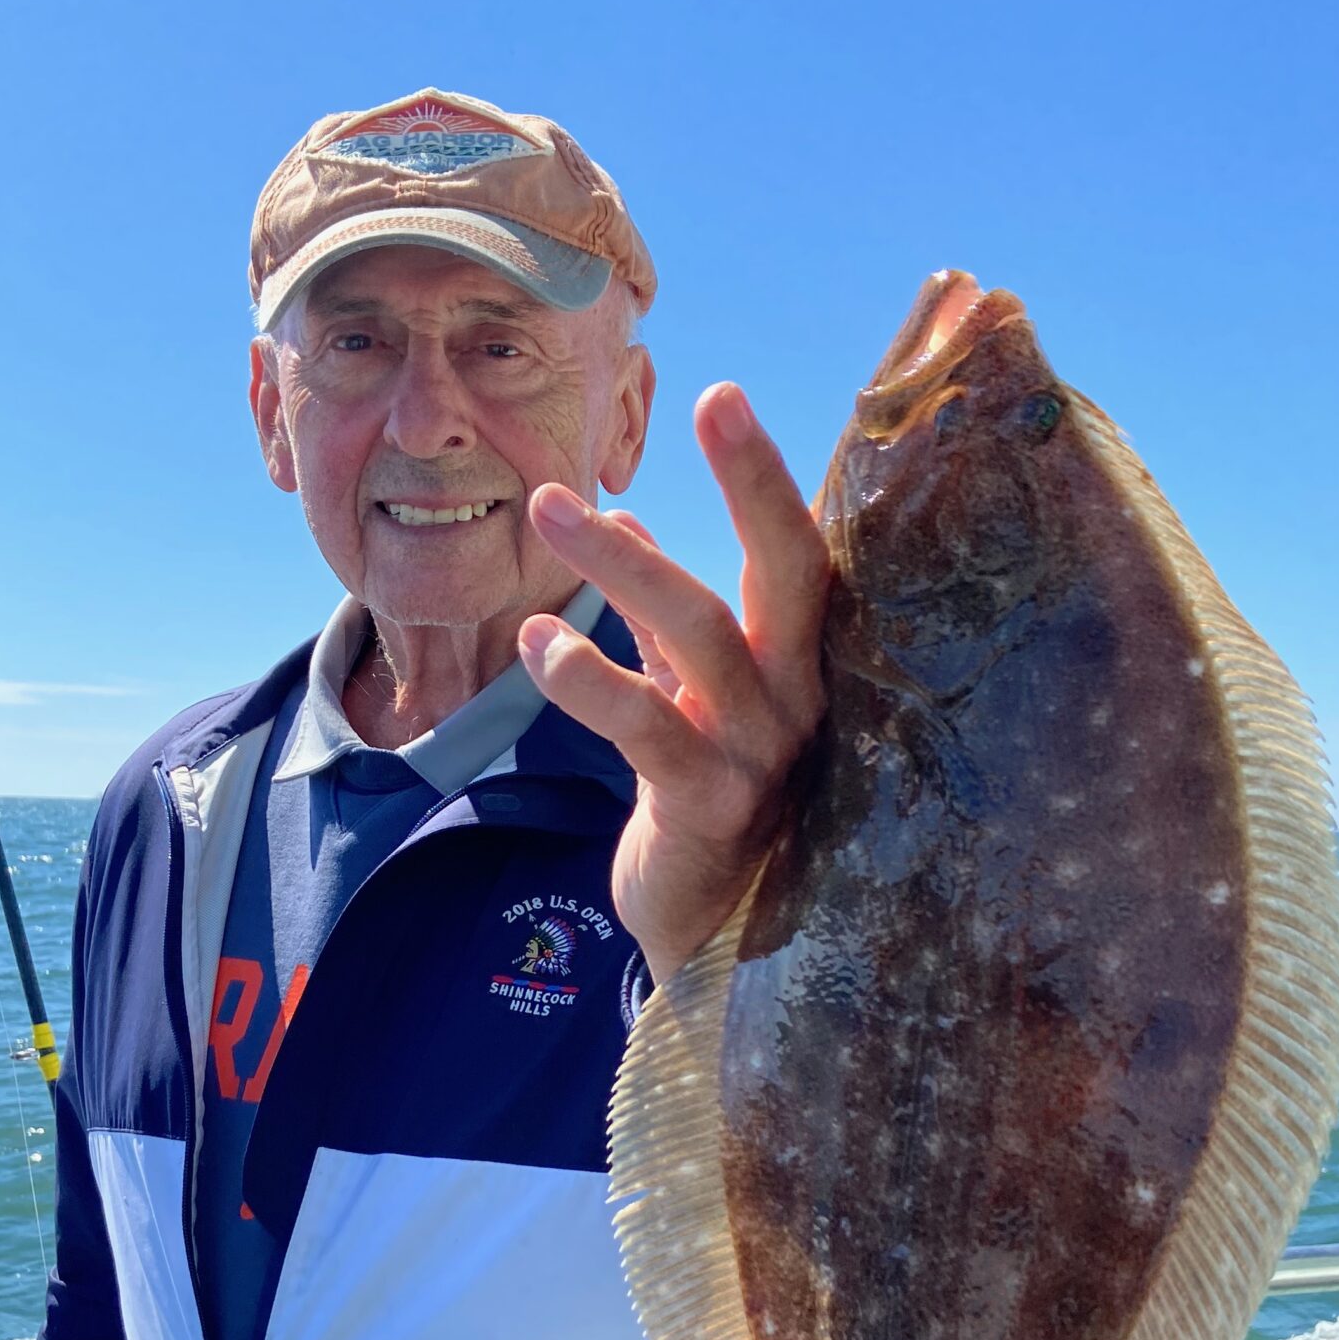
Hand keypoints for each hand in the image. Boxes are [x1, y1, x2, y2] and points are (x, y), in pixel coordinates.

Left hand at [521, 385, 827, 985]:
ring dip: (620, 564)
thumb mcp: (693, 698)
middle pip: (789, 574)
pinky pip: (645, 726)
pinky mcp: (707, 807)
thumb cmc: (712, 801)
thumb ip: (665, 618)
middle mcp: (799, 700)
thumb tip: (631, 521)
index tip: (721, 397)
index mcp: (802, 664)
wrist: (719, 942)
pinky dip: (586, 676)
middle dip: (753, 485)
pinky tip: (536, 639)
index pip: (802, 554)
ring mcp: (760, 755)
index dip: (765, 477)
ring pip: (698, 635)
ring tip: (548, 505)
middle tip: (710, 399)